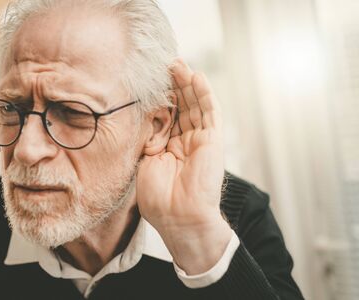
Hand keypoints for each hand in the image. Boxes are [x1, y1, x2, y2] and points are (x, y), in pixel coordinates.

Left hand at [136, 59, 231, 274]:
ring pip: (196, 105)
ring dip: (188, 83)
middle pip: (182, 106)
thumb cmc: (159, 197)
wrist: (178, 218)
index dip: (162, 97)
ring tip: (178, 64)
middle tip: (165, 64)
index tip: (152, 79)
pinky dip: (205, 94)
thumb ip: (149, 136)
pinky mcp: (213, 140)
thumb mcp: (145, 160)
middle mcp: (186, 141)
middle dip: (174, 85)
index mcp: (170, 147)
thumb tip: (149, 115)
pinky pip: (211, 112)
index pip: (168, 115)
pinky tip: (197, 77)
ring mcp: (200, 140)